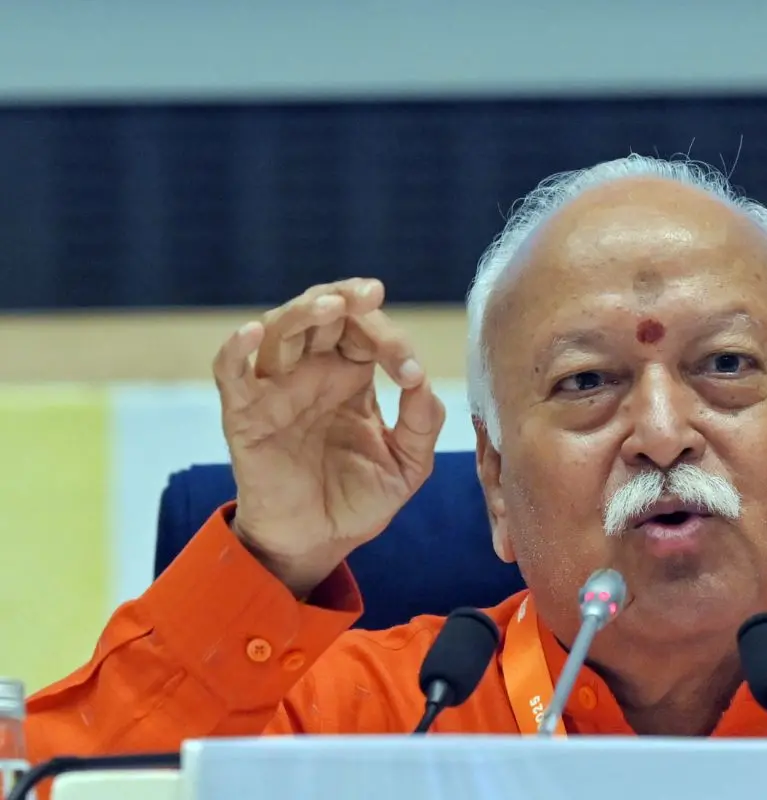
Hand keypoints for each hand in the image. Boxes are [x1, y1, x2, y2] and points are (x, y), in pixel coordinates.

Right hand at [212, 278, 445, 595]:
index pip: (367, 333)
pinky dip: (235, 348)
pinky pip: (230, 371)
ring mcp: (276, 388)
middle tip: (371, 295)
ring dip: (303, 312)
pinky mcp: (245, 414)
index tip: (409, 372)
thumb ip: (420, 422)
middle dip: (346, 299)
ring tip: (331, 306)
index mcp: (352, 376)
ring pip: (280, 329)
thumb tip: (421, 379)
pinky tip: (252, 332)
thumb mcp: (407, 463)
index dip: (390, 339)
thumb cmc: (360, 499)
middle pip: (322, 313)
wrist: (319, 543)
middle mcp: (313, 372)